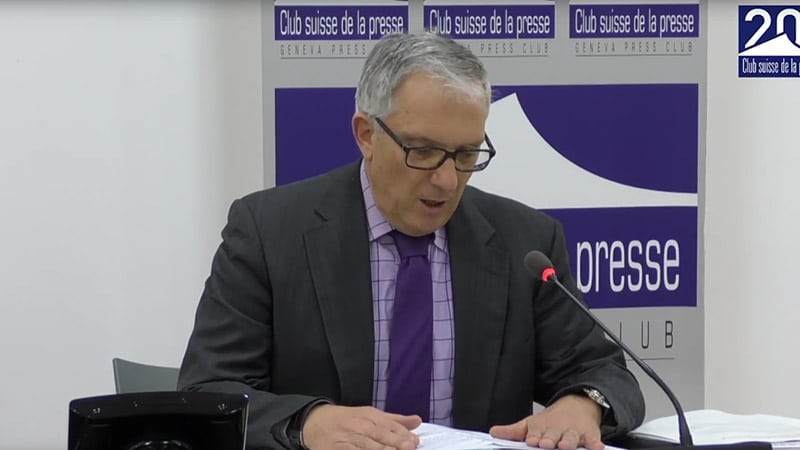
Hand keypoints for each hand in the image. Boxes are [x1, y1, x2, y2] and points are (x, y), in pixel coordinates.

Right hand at [302, 404, 421, 449]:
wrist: (316, 422)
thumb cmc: (348, 420)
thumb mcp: (371, 415)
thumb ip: (395, 421)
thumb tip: (417, 421)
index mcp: (370, 416)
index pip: (389, 425)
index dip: (403, 434)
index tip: (415, 441)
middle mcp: (360, 426)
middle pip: (380, 435)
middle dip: (394, 442)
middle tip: (408, 447)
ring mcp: (348, 438)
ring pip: (366, 445)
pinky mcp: (336, 449)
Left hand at [489, 394, 603, 449]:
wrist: (577, 405)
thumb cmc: (551, 422)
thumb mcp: (532, 424)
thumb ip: (514, 431)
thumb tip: (493, 432)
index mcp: (542, 427)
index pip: (536, 432)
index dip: (534, 436)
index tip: (532, 440)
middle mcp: (558, 430)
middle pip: (553, 435)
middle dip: (550, 439)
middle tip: (546, 443)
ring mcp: (573, 432)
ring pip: (571, 437)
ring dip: (569, 441)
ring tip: (566, 445)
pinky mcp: (589, 435)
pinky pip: (593, 440)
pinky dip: (595, 444)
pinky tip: (597, 447)